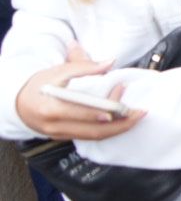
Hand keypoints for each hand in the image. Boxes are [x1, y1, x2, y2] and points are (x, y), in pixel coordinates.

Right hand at [17, 43, 144, 139]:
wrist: (20, 102)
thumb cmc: (41, 84)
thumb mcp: (60, 71)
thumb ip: (85, 66)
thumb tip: (110, 63)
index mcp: (51, 109)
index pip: (81, 113)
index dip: (103, 112)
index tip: (121, 107)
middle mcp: (55, 127)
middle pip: (92, 131)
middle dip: (119, 124)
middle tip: (140, 113)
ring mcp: (60, 135)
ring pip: (93, 136)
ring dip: (117, 127)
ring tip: (135, 115)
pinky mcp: (65, 137)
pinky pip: (89, 136)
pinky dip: (107, 129)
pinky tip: (121, 119)